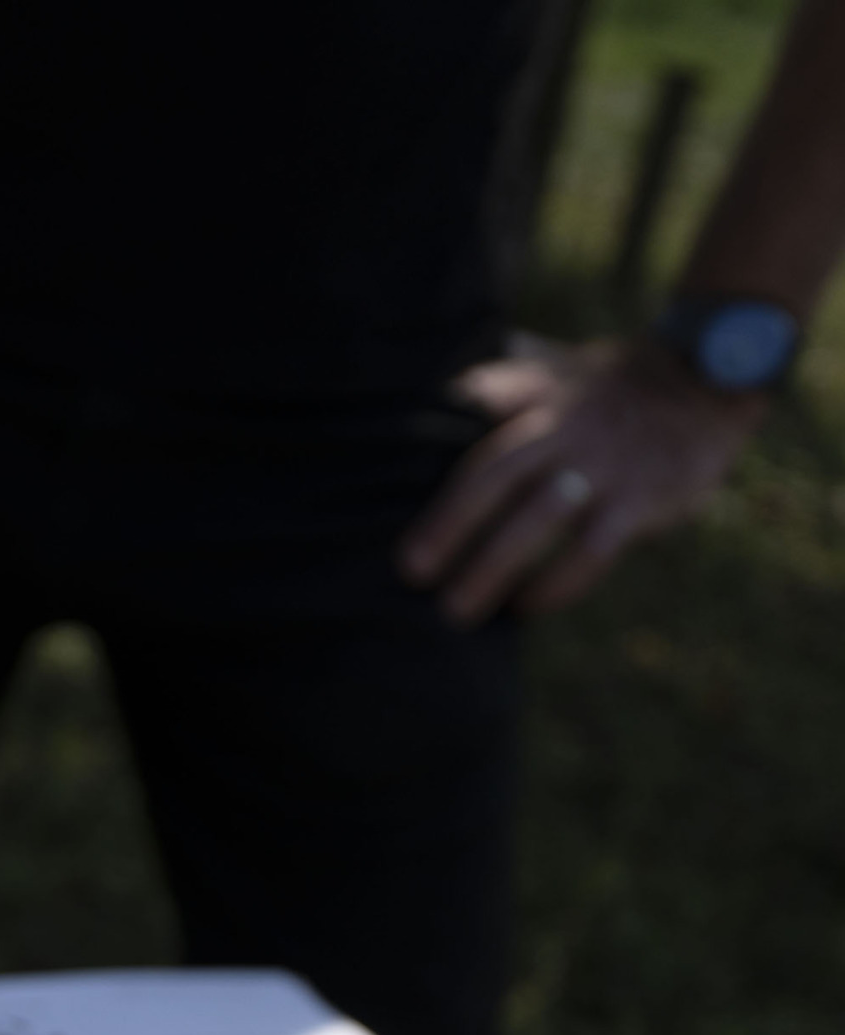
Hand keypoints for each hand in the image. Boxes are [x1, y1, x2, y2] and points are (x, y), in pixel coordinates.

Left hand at [399, 335, 764, 624]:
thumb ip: (502, 380)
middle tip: (411, 573)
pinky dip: (558, 582)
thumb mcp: (556, 367)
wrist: (708, 376)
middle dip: (450, 525)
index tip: (381, 484)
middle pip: (496, 475)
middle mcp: (565, 429)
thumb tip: (435, 389)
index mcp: (536, 398)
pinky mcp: (645, 498)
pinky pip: (593, 549)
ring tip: (456, 610)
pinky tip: (526, 606)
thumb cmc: (609, 384)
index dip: (429, 447)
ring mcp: (605, 464)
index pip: (472, 420)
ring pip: (540, 520)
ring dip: (495, 567)